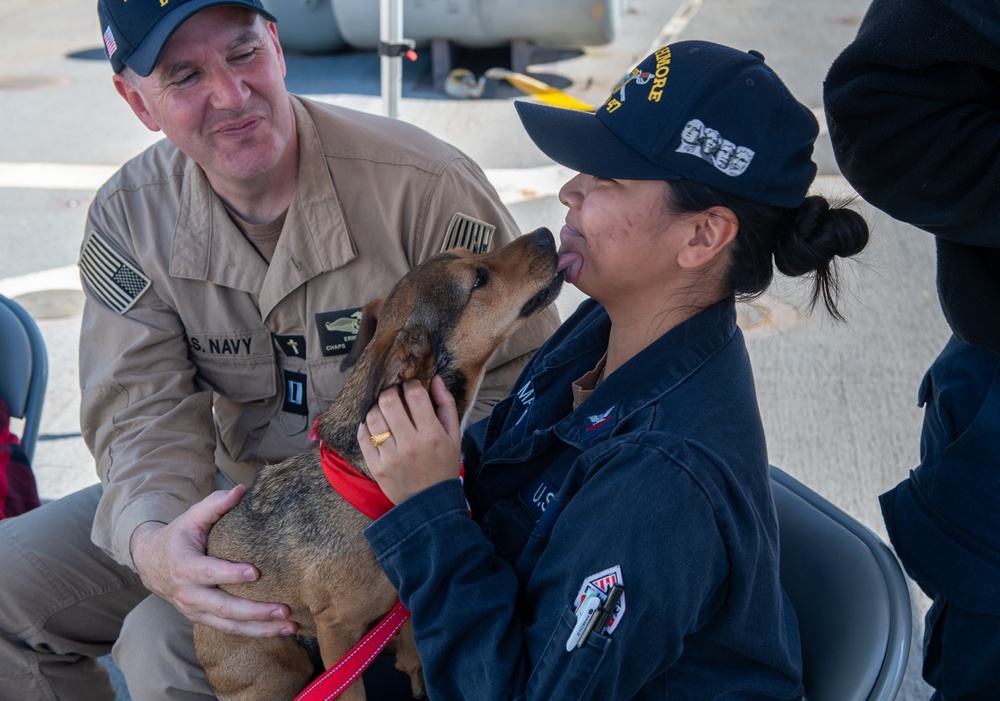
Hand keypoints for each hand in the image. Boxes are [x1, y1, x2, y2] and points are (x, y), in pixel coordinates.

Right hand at [129, 486, 297, 636]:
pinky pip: (229, 631)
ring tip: (290, 626)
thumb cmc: (178, 536)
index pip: (208, 573)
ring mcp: (195, 611)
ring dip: (261, 629)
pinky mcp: (203, 620)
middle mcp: (189, 594)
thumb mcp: (191, 517)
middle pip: (223, 608)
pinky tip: (278, 631)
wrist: (151, 563)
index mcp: (184, 567)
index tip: (255, 572)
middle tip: (284, 609)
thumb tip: (241, 489)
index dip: (230, 574)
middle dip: (255, 611)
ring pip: (229, 626)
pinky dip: (254, 633)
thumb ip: (215, 504)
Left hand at [359, 376, 462, 504]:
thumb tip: (434, 379)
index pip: (415, 395)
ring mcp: (390, 456)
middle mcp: (410, 444)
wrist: (430, 503)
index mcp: (432, 434)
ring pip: (373, 417)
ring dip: (376, 407)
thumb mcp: (454, 436)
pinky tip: (374, 426)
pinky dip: (365, 427)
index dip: (411, 384)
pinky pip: (363, 438)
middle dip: (390, 391)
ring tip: (383, 410)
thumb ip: (446, 405)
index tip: (411, 387)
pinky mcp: (376, 467)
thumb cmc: (443, 466)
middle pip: (389, 401)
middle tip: (393, 394)